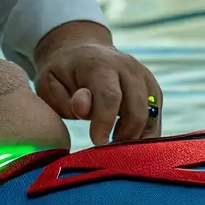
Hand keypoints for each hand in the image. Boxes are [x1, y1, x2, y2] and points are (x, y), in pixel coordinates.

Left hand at [34, 19, 163, 143]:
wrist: (81, 51)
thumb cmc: (61, 74)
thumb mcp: (49, 83)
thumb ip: (63, 99)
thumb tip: (83, 108)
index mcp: (99, 64)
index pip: (110, 96)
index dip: (105, 123)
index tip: (97, 144)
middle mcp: (127, 67)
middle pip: (136, 107)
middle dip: (124, 135)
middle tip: (108, 153)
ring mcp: (143, 77)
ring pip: (150, 113)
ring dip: (138, 137)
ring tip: (118, 150)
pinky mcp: (152, 89)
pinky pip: (156, 115)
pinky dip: (147, 133)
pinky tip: (131, 145)